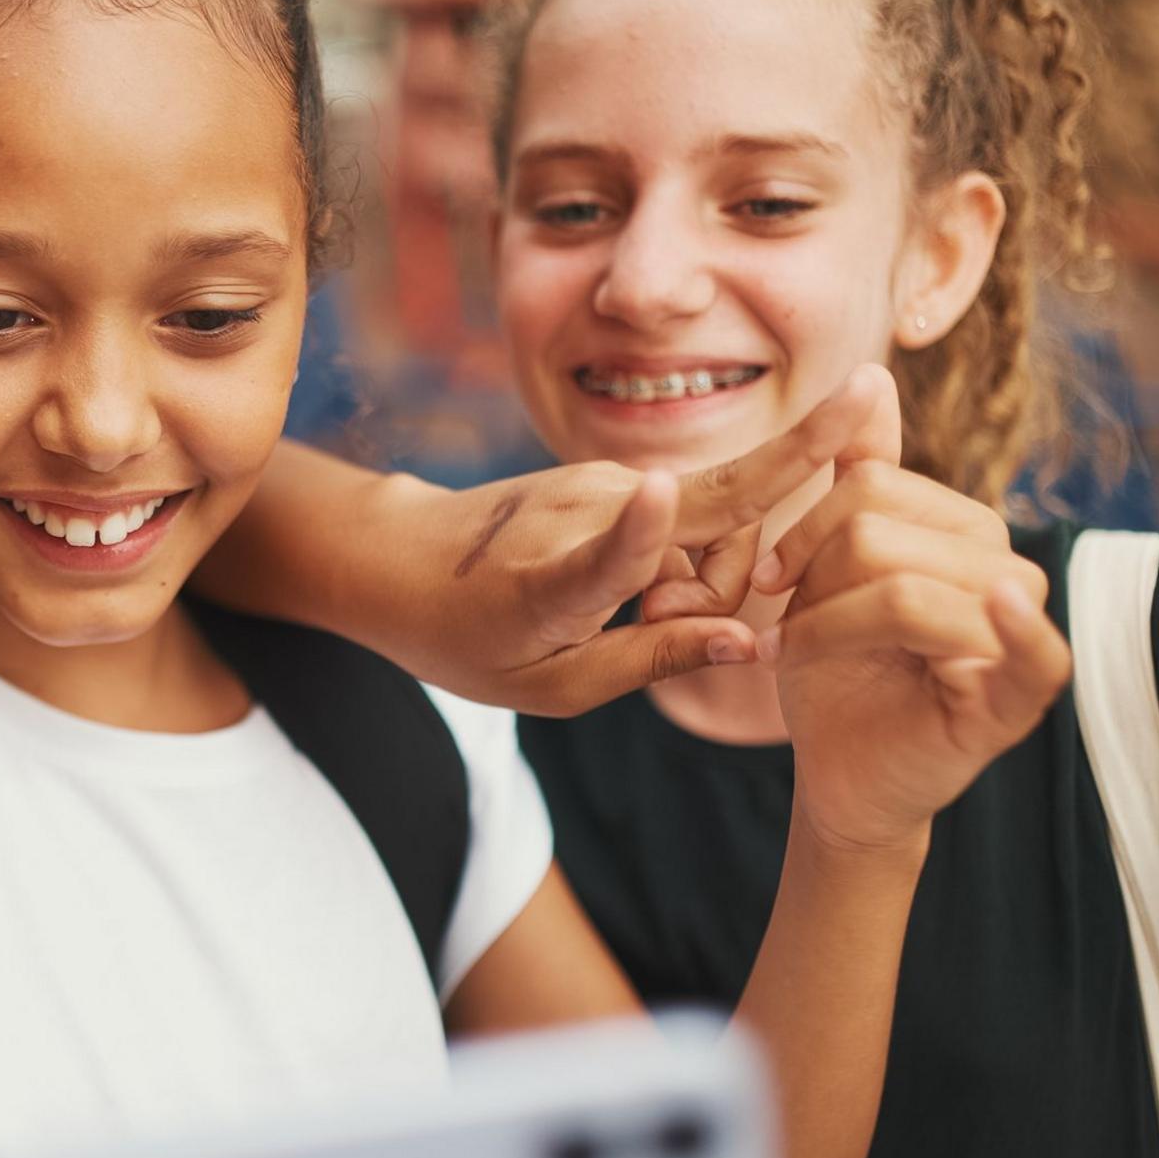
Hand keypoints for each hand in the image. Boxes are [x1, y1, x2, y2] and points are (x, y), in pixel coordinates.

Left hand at [401, 369, 894, 715]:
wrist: (400, 562)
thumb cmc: (472, 639)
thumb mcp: (553, 684)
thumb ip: (652, 660)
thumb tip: (749, 644)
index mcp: (550, 583)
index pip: (603, 556)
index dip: (642, 530)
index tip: (659, 491)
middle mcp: (583, 513)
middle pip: (722, 506)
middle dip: (758, 535)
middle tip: (660, 614)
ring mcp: (603, 481)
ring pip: (718, 518)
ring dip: (706, 576)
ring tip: (639, 616)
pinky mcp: (612, 473)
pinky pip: (693, 512)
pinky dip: (688, 557)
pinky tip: (638, 592)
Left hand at [756, 376, 1071, 852]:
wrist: (840, 771)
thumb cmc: (836, 668)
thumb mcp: (829, 568)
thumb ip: (858, 478)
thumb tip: (872, 376)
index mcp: (962, 531)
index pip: (872, 486)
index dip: (802, 530)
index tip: (764, 578)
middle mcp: (1003, 570)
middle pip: (880, 532)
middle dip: (807, 582)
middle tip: (776, 628)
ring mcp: (1017, 633)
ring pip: (907, 590)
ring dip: (823, 628)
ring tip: (790, 655)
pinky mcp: (1019, 701)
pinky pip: (1035, 652)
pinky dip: (1011, 626)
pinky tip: (993, 607)